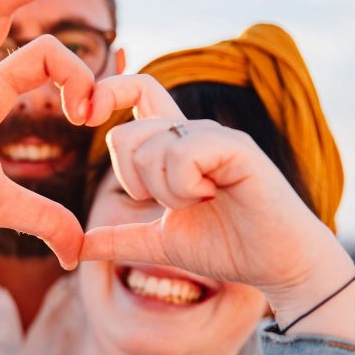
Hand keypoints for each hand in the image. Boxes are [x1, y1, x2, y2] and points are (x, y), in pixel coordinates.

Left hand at [82, 74, 338, 303]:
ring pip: (152, 148)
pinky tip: (212, 196)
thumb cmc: (227, 247)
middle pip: (126, 134)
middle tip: (172, 202)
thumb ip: (120, 239)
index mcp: (174, 145)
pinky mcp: (235, 147)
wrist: (276, 265)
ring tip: (201, 202)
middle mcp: (192, 132)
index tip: (83, 117)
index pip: (135, 90)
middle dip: (133, 181)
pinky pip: (182, 154)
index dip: (105, 91)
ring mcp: (214, 136)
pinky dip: (185, 187)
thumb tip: (77, 246)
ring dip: (166, 192)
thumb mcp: (160, 242)